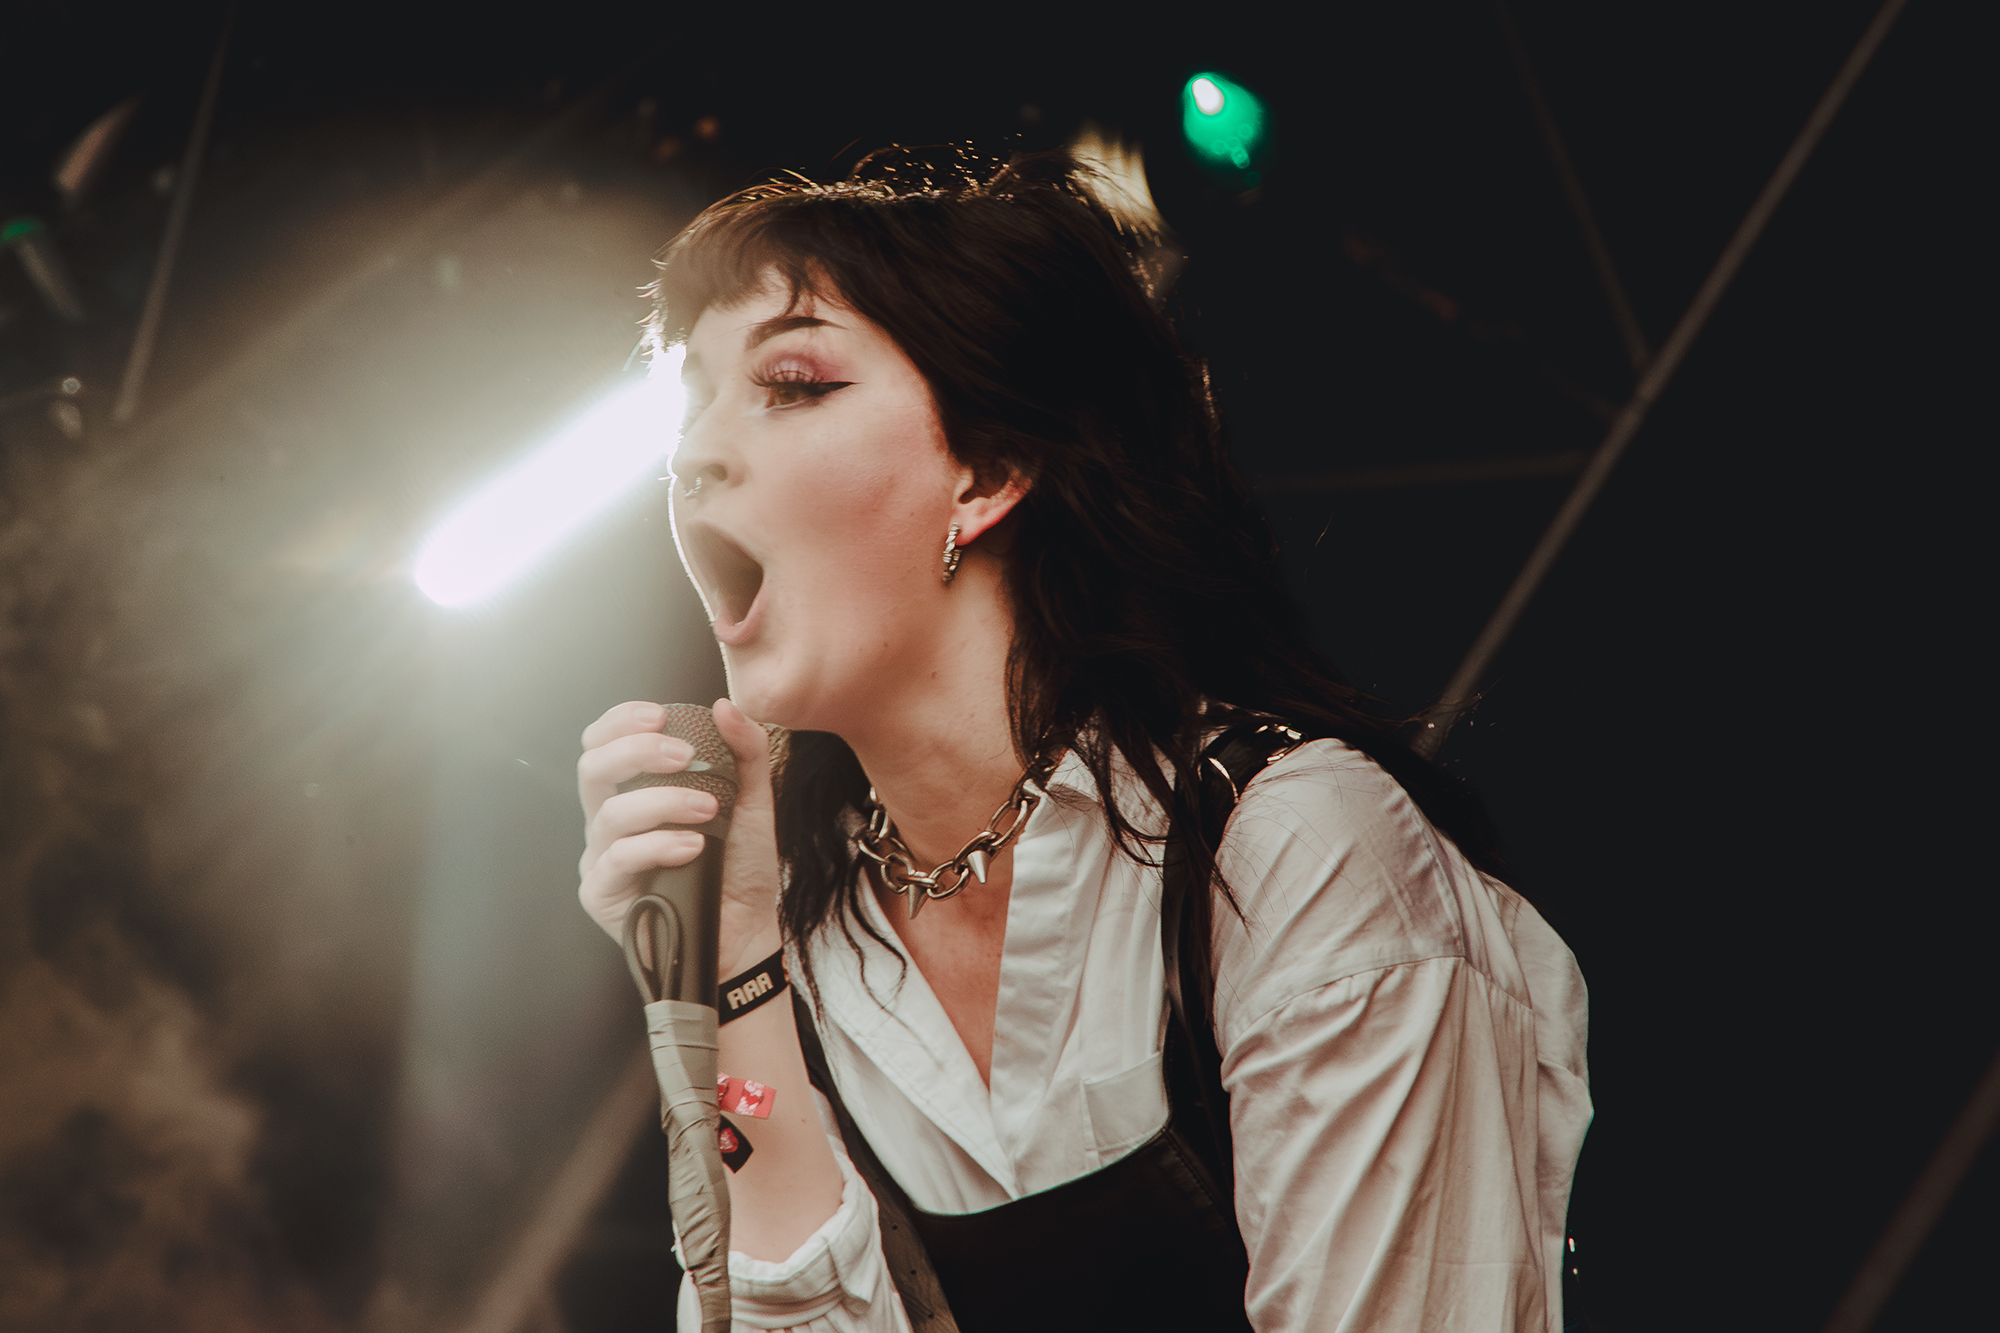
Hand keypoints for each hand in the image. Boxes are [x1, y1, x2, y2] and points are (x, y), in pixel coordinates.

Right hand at [576, 698, 782, 973]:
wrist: (747, 931)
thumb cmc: (740, 868)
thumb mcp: (751, 802)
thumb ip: (744, 752)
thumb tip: (724, 707)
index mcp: (634, 792)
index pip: (605, 744)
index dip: (621, 722)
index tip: (659, 715)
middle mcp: (610, 822)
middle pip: (592, 768)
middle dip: (636, 751)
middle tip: (684, 755)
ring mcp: (602, 858)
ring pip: (610, 813)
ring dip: (664, 802)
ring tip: (709, 811)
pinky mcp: (603, 894)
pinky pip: (618, 858)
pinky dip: (658, 845)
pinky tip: (693, 847)